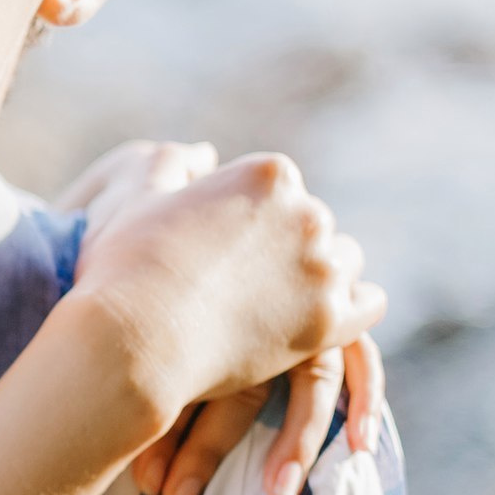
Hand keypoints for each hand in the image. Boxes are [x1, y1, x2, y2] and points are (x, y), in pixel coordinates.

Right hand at [60, 142, 387, 494]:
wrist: (133, 340)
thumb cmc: (125, 266)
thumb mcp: (138, 197)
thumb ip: (172, 164)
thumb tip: (202, 153)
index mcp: (267, 175)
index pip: (278, 188)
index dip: (248, 217)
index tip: (222, 245)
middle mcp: (307, 213)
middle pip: (310, 223)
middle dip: (283, 246)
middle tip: (241, 279)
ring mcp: (322, 268)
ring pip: (343, 260)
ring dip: (317, 274)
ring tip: (275, 300)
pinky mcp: (330, 321)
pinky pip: (369, 304)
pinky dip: (348, 306)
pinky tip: (318, 316)